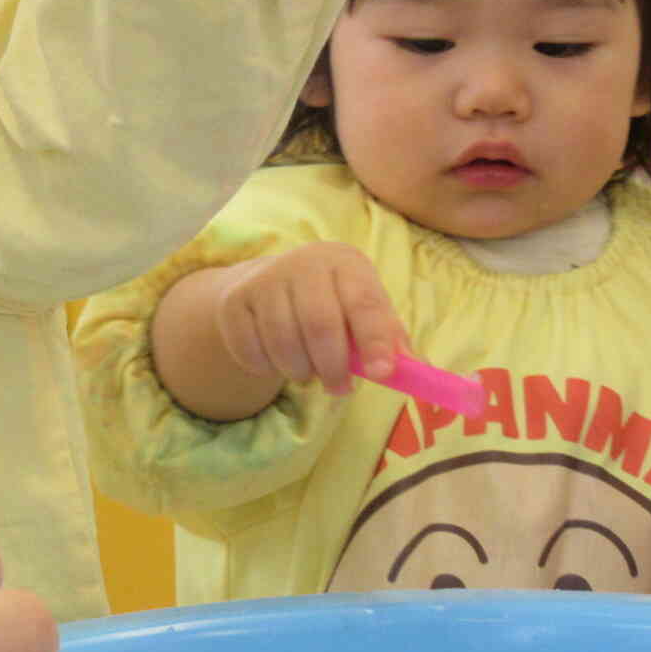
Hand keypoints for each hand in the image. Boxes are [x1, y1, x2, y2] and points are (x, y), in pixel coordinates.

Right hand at [212, 242, 405, 395]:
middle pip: (319, 325)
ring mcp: (263, 279)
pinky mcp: (234, 301)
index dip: (374, 340)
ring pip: (283, 342)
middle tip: (340, 389)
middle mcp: (302, 262)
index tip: (382, 374)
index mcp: (345, 263)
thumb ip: (391, 339)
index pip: (363, 302)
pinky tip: (277, 360)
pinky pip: (251, 350)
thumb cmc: (332, 302)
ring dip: (300, 371)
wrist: (270, 284)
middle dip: (333, 367)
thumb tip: (416, 372)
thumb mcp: (365, 310)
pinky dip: (268, 368)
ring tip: (309, 372)